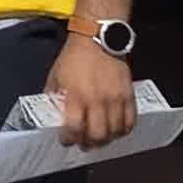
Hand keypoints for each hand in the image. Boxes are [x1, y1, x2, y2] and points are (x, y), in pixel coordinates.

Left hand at [48, 32, 138, 147]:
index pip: (73, 128)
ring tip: (100, 138)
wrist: (97, 38)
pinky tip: (116, 130)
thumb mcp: (56, 76)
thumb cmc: (73, 58)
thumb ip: (54, 97)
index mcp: (75, 95)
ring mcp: (115, 98)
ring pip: (115, 132)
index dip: (69, 139)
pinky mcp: (128, 95)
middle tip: (84, 144)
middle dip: (89, 144)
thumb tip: (52, 116)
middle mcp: (97, 100)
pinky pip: (130, 121)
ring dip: (106, 140)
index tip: (66, 140)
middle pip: (97, 135)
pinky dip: (123, 131)